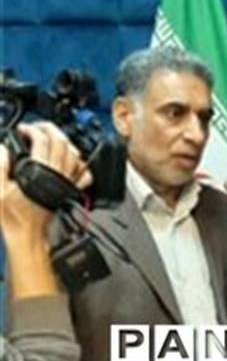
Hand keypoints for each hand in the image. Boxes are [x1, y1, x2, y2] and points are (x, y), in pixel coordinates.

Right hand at [0, 122, 90, 240]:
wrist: (28, 233)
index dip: (31, 130)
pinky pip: (84, 173)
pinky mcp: (70, 189)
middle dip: (49, 129)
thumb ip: (0, 167)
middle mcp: (57, 174)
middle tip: (37, 127)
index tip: (23, 129)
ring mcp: (66, 181)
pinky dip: (80, 162)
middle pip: (61, 142)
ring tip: (52, 137)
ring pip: (74, 154)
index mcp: (39, 171)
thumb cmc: (15, 216)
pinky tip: (72, 158)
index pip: (42, 140)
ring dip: (64, 142)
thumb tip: (2, 149)